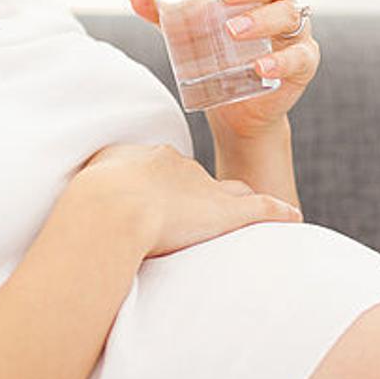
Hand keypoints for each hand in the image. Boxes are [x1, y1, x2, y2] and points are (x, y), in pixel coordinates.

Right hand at [69, 143, 301, 258]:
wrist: (111, 208)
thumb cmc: (90, 201)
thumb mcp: (88, 179)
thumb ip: (96, 180)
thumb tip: (87, 194)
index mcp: (149, 161)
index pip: (166, 170)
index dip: (167, 185)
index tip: (163, 198)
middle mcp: (181, 168)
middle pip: (200, 180)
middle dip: (201, 194)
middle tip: (199, 211)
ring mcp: (206, 188)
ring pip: (233, 191)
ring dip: (240, 203)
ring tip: (249, 215)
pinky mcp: (227, 211)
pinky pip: (262, 209)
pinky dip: (278, 212)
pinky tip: (292, 218)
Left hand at [128, 0, 319, 138]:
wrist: (237, 107)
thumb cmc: (217, 54)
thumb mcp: (188, 30)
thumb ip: (163, 11)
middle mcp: (281, 2)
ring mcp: (295, 33)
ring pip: (287, 16)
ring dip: (260, 20)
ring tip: (232, 31)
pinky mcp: (301, 64)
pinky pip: (299, 58)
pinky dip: (281, 62)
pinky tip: (260, 67)